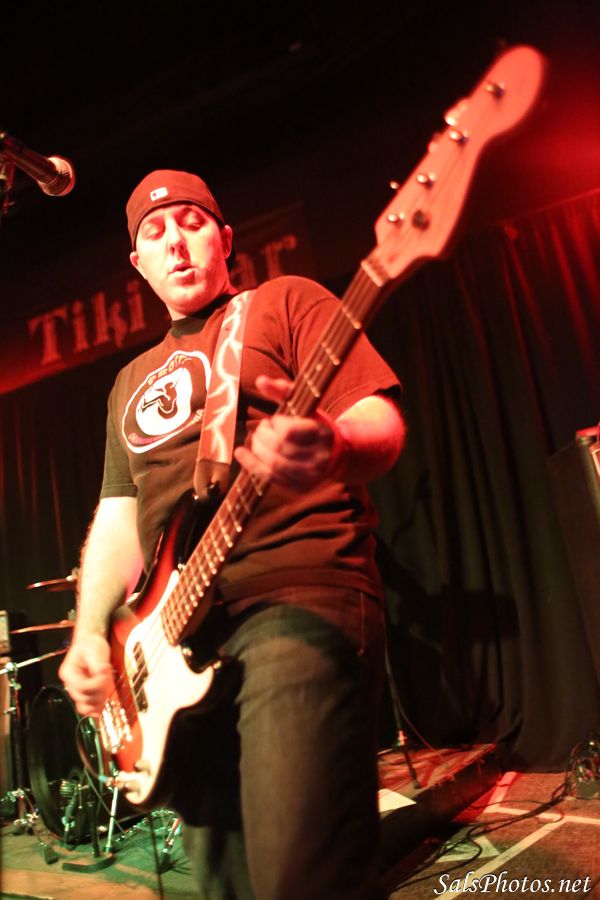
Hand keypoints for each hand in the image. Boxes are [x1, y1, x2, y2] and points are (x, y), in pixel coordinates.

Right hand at [59, 632, 113, 716]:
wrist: (90, 644)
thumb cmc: (90, 645)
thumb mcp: (95, 651)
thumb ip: (98, 666)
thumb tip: (102, 675)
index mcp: (68, 672)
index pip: (82, 686)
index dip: (96, 684)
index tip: (106, 675)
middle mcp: (69, 684)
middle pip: (83, 698)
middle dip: (99, 693)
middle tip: (108, 682)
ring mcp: (76, 690)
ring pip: (85, 706)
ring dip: (98, 702)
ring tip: (107, 691)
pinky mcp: (84, 693)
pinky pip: (87, 706)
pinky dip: (96, 707)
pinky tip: (104, 703)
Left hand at [234, 375, 347, 490]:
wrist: (335, 454)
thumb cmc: (314, 425)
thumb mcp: (305, 405)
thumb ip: (283, 390)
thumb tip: (260, 380)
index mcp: (320, 433)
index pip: (288, 431)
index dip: (276, 424)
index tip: (276, 420)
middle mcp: (317, 457)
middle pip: (278, 448)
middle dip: (262, 436)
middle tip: (261, 429)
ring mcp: (309, 475)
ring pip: (273, 465)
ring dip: (257, 450)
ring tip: (256, 441)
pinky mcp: (300, 487)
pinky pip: (270, 479)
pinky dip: (251, 465)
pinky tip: (241, 454)